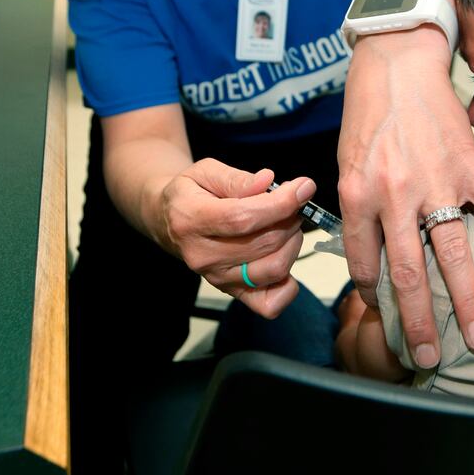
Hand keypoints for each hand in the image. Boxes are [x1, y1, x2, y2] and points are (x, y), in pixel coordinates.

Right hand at [160, 160, 315, 318]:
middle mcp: (202, 256)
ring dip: (293, 242)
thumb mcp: (206, 171)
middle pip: (264, 243)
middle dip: (291, 217)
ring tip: (287, 223)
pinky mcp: (232, 293)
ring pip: (274, 268)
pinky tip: (283, 254)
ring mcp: (217, 279)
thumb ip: (237, 179)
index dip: (280, 204)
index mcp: (191, 220)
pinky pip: (270, 303)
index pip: (243, 218)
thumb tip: (268, 181)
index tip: (304, 188)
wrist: (169, 221)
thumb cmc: (191, 193)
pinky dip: (288, 283)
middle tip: (292, 200)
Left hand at [337, 25, 473, 368]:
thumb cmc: (368, 112)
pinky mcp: (469, 165)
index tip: (385, 313)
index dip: (375, 294)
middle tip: (430, 357)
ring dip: (469, 300)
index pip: (365, 263)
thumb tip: (375, 254)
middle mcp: (396, 194)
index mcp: (358, 194)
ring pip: (456, 252)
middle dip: (420, 321)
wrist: (396, 62)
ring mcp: (437, 181)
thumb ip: (361, 209)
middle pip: (410, 272)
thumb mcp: (347, 163)